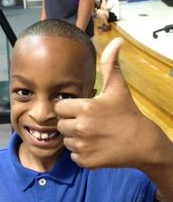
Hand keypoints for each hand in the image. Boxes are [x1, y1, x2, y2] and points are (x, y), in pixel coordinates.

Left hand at [55, 37, 156, 168]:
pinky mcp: (86, 161)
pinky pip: (73, 155)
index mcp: (85, 108)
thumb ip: (111, 65)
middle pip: (61, 124)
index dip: (68, 108)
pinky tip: (94, 147)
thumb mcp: (118, 88)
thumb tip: (117, 40)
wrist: (142, 143)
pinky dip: (81, 153)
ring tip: (92, 135)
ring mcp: (83, 146)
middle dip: (70, 123)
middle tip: (88, 123)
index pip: (59, 107)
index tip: (80, 110)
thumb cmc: (128, 113)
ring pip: (66, 140)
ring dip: (75, 138)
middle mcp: (81, 128)